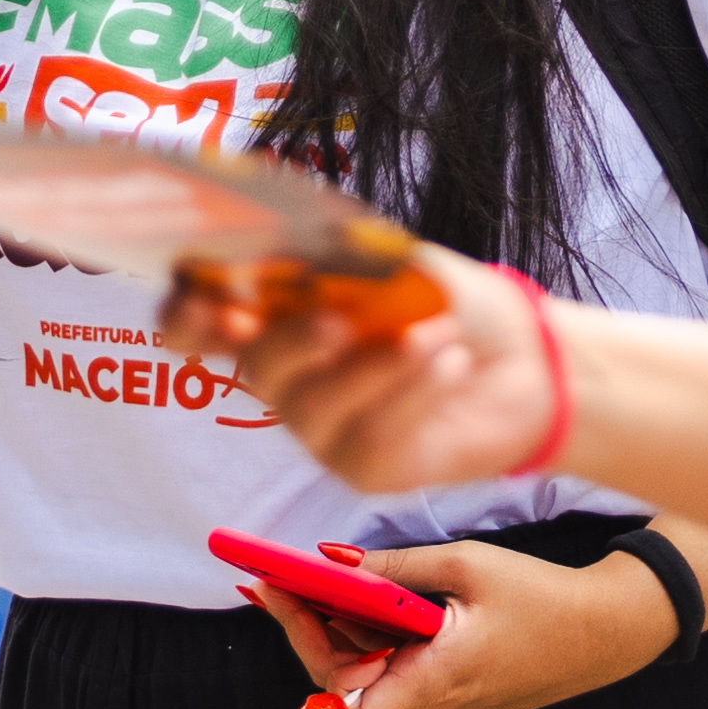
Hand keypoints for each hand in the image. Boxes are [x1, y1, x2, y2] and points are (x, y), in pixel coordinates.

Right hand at [162, 250, 567, 494]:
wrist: (522, 357)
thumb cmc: (445, 299)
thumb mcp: (395, 258)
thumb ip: (343, 254)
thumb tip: (309, 241)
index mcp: (272, 314)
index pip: (194, 322)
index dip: (185, 314)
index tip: (208, 294)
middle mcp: (283, 374)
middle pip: (250, 368)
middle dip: (290, 341)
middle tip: (336, 319)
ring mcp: (317, 425)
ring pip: (309, 407)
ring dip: (374, 365)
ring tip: (437, 333)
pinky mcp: (359, 467)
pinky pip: (366, 436)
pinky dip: (411, 392)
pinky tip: (449, 364)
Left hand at [241, 536, 677, 708]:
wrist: (610, 629)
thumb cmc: (542, 594)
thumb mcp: (466, 564)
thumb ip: (395, 567)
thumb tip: (332, 560)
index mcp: (437, 679)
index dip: (306, 655)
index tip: (279, 601)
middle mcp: (440, 706)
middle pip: (350, 685)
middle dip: (313, 630)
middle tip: (285, 579)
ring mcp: (453, 708)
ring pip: (377, 678)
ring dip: (347, 633)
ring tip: (326, 580)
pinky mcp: (465, 699)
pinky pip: (406, 675)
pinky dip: (384, 641)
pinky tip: (379, 601)